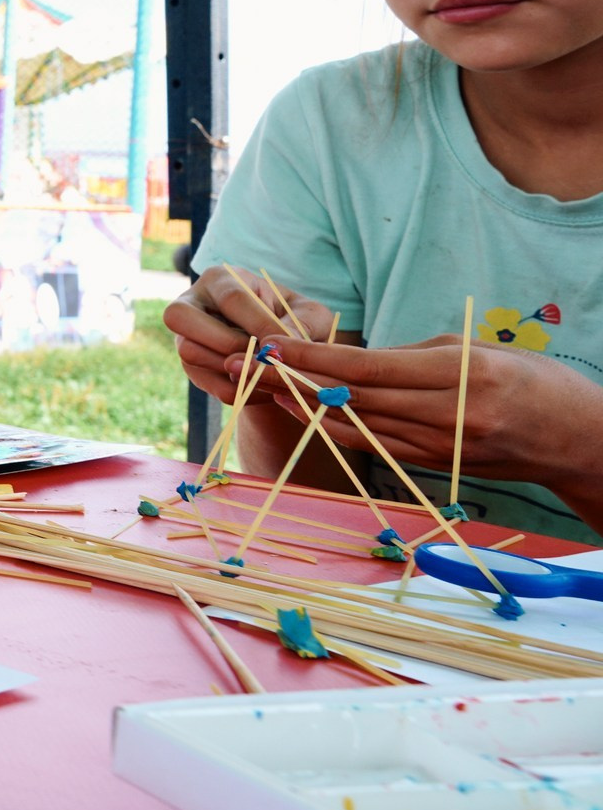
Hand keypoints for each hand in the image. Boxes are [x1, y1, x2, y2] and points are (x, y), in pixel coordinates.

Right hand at [164, 263, 339, 402]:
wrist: (282, 350)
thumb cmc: (295, 322)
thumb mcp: (310, 316)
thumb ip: (303, 325)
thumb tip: (279, 347)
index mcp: (221, 279)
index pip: (231, 298)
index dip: (259, 324)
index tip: (284, 346)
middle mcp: (191, 303)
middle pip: (180, 316)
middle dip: (227, 342)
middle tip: (262, 357)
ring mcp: (184, 336)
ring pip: (190, 352)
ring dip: (234, 368)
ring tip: (270, 372)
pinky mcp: (192, 367)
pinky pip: (207, 383)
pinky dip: (240, 390)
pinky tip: (264, 385)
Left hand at [239, 335, 602, 513]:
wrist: (583, 441)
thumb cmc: (537, 383)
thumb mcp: (479, 352)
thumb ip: (417, 356)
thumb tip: (358, 360)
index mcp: (458, 376)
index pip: (368, 367)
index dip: (313, 357)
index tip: (271, 344)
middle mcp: (445, 415)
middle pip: (351, 397)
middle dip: (291, 379)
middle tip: (242, 362)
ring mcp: (440, 446)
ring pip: (357, 424)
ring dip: (302, 405)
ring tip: (256, 385)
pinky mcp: (438, 465)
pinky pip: (376, 447)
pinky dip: (336, 429)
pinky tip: (304, 414)